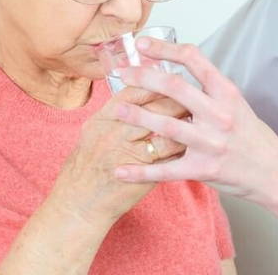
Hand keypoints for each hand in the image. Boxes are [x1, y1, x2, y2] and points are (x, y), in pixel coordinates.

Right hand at [49, 85, 187, 227]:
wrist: (78, 202)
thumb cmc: (85, 165)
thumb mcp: (93, 130)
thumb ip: (115, 111)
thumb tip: (138, 89)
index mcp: (104, 118)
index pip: (135, 90)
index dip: (156, 81)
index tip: (171, 76)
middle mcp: (116, 132)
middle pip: (156, 105)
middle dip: (178, 97)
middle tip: (194, 92)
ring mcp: (130, 153)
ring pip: (168, 128)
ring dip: (186, 121)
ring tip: (198, 115)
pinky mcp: (144, 174)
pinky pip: (171, 155)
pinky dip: (184, 146)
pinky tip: (194, 142)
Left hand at [112, 39, 277, 199]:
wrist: (274, 172)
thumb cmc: (253, 136)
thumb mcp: (236, 104)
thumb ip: (209, 90)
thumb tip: (175, 70)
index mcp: (226, 93)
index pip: (194, 59)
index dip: (165, 48)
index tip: (142, 44)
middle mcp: (219, 115)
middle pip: (174, 87)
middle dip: (143, 77)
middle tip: (122, 73)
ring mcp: (211, 143)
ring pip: (166, 126)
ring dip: (137, 116)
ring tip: (116, 110)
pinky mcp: (203, 169)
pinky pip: (166, 170)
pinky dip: (140, 172)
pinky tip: (120, 171)